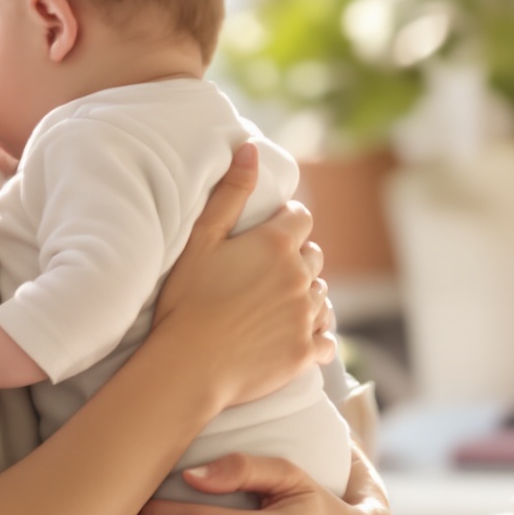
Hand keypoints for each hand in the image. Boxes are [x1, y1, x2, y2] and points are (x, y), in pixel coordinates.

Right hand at [146, 144, 332, 409]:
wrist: (187, 367)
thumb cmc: (186, 301)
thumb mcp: (200, 239)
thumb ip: (230, 193)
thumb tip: (251, 147)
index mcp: (276, 246)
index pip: (301, 218)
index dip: (287, 222)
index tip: (270, 232)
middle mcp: (299, 278)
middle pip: (313, 257)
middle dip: (297, 258)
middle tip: (267, 271)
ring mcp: (305, 317)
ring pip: (321, 295)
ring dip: (306, 294)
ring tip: (278, 303)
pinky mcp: (305, 352)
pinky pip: (327, 338)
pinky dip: (317, 334)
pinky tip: (298, 335)